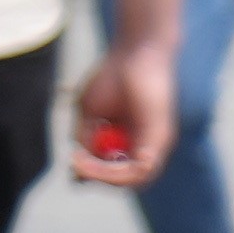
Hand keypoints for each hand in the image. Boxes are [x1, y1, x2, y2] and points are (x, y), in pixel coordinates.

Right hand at [65, 36, 176, 187]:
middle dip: (96, 178)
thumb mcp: (88, 113)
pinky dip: (115, 172)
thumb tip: (79, 166)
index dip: (94, 175)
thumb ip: (85, 138)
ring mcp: (156, 142)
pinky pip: (142, 168)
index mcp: (131, 139)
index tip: (73, 165)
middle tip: (76, 165)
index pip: (117, 171)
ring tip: (79, 162)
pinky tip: (92, 161)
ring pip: (134, 180)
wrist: (135, 51)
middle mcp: (147, 144)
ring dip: (102, 177)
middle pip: (126, 181)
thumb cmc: (112, 77)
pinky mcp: (160, 136)